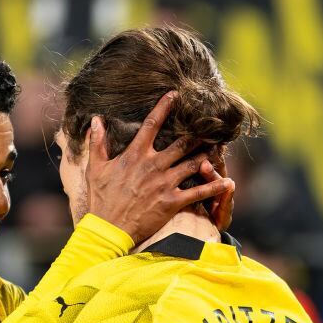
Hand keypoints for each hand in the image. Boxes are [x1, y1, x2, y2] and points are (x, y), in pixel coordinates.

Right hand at [84, 92, 235, 243]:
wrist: (109, 228)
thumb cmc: (101, 199)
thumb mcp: (95, 168)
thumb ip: (97, 143)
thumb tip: (95, 120)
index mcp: (135, 154)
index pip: (152, 123)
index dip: (164, 107)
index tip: (175, 95)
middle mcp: (153, 165)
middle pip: (181, 142)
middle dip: (197, 133)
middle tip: (211, 125)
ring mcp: (164, 183)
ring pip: (193, 163)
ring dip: (208, 155)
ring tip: (220, 148)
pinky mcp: (172, 201)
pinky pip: (198, 192)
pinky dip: (214, 187)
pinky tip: (227, 182)